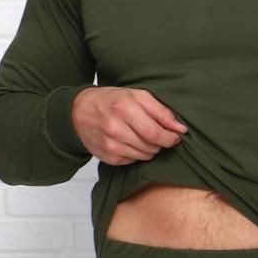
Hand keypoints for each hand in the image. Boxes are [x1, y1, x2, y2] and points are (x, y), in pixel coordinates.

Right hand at [71, 86, 187, 164]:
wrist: (78, 112)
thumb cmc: (109, 101)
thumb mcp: (136, 95)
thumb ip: (160, 110)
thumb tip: (180, 128)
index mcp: (124, 109)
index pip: (155, 133)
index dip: (170, 137)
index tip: (176, 135)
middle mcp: (115, 129)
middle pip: (152, 147)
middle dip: (160, 142)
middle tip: (156, 133)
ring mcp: (111, 146)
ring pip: (145, 156)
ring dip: (150, 148)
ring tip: (141, 135)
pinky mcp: (108, 158)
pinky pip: (133, 161)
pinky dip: (137, 153)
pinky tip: (129, 141)